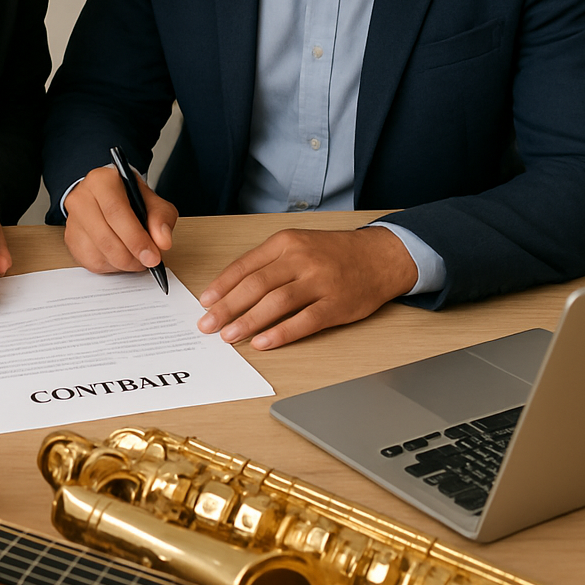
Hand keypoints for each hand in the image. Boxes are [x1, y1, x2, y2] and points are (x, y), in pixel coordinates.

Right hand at [63, 166, 177, 273]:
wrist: (107, 197)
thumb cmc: (129, 198)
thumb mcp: (151, 200)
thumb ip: (161, 218)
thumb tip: (162, 242)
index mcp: (101, 181)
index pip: (115, 212)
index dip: (135, 238)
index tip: (152, 256)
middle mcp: (82, 198)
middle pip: (105, 236)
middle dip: (131, 256)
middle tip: (149, 261)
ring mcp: (73, 220)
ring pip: (98, 253)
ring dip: (123, 263)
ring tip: (138, 258)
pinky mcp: (71, 240)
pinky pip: (92, 262)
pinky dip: (112, 266)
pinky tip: (122, 257)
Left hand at [196, 226, 417, 348]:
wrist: (379, 256)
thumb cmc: (332, 252)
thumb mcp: (297, 244)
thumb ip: (267, 262)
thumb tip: (231, 288)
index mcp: (286, 242)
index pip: (245, 265)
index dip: (222, 286)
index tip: (205, 302)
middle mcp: (300, 259)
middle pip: (256, 285)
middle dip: (227, 307)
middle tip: (208, 324)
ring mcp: (319, 282)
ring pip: (276, 303)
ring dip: (249, 321)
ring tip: (229, 336)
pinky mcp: (336, 304)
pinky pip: (304, 321)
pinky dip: (281, 333)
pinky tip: (263, 342)